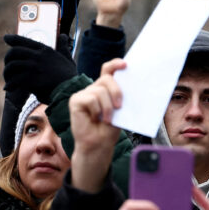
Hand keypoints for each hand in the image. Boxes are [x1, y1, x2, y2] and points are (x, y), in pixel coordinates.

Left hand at [2, 33, 76, 102]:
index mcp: (45, 50)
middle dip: (7, 59)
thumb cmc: (69, 77)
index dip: (13, 38)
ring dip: (7, 73)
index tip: (6, 38)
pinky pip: (14, 80)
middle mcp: (38, 56)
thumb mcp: (67, 58)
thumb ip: (63, 46)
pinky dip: (10, 85)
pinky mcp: (31, 80)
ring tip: (8, 79)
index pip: (25, 40)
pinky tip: (9, 88)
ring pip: (12, 66)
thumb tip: (63, 35)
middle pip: (14, 52)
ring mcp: (34, 68)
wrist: (70, 91)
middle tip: (7, 65)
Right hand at [69, 59, 124, 191]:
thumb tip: (132, 85)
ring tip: (106, 119)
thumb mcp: (120, 110)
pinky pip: (90, 99)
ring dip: (107, 107)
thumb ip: (121, 96)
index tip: (125, 65)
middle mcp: (93, 89)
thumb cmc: (109, 129)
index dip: (115, 64)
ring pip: (99, 90)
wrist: (99, 145)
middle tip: (119, 106)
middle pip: (106, 79)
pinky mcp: (75, 100)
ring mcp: (83, 94)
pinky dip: (96, 110)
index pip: (108, 69)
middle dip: (116, 91)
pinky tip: (94, 119)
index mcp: (104, 89)